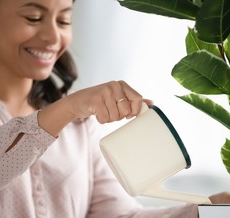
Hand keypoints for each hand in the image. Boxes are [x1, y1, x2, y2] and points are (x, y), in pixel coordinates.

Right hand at [38, 81, 152, 136]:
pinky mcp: (95, 100)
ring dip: (109, 118)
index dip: (135, 110)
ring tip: (102, 111)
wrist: (77, 102)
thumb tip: (152, 103)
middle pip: (127, 111)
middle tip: (110, 110)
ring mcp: (104, 91)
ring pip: (116, 116)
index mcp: (122, 84)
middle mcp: (114, 85)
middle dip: (119, 116)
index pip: (138, 99)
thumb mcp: (117, 98)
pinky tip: (96, 112)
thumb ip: (133, 100)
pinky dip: (101, 120)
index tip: (129, 115)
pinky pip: (106, 119)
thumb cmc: (100, 102)